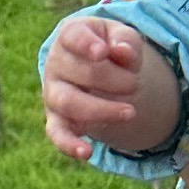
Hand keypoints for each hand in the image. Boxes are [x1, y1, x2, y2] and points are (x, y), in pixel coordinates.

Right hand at [44, 12, 178, 165]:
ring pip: (69, 102)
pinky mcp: (57, 119)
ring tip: (131, 112)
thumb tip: (124, 53)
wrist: (99, 69)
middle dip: (112, 79)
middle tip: (135, 84)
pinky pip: (57, 134)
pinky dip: (68, 145)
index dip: (85, 44)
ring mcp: (53, 92)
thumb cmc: (110, 47)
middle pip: (78, 72)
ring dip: (101, 109)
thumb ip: (126, 41)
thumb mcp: (122, 37)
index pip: (72, 36)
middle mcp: (55, 63)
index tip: (102, 52)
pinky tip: (86, 153)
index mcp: (70, 35)